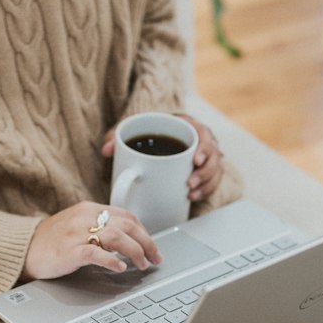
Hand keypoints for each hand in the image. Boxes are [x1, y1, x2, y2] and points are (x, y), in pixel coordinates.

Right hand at [21, 201, 162, 281]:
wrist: (22, 249)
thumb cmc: (51, 241)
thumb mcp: (77, 226)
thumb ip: (99, 227)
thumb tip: (128, 241)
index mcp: (89, 209)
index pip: (126, 216)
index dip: (144, 232)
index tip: (152, 247)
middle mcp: (85, 217)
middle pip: (127, 225)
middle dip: (146, 243)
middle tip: (154, 258)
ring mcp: (76, 234)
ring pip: (116, 236)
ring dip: (134, 252)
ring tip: (141, 265)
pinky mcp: (68, 251)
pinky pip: (96, 253)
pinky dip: (112, 261)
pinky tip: (120, 268)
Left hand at [101, 116, 223, 204]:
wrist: (155, 135)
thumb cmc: (146, 131)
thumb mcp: (133, 129)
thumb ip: (118, 136)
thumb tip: (107, 150)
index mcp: (188, 126)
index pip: (204, 135)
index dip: (204, 148)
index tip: (195, 160)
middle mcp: (200, 140)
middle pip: (214, 156)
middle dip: (204, 172)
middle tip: (189, 183)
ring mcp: (205, 156)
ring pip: (215, 170)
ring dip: (206, 183)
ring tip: (190, 194)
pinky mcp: (203, 170)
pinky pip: (211, 181)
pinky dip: (205, 190)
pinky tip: (193, 197)